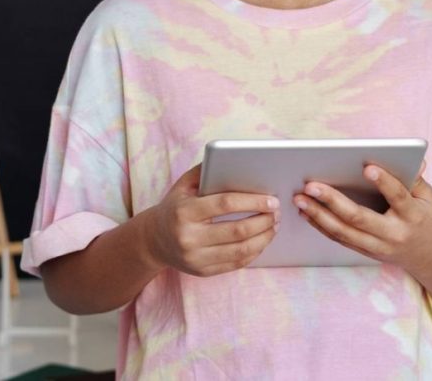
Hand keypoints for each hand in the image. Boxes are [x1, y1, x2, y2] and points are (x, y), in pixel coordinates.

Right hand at [144, 163, 279, 276]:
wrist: (154, 240)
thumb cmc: (175, 206)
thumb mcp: (184, 185)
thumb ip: (207, 170)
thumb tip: (237, 159)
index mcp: (184, 212)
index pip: (225, 204)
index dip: (252, 201)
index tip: (271, 199)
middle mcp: (188, 237)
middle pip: (237, 230)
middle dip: (264, 221)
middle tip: (277, 212)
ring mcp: (195, 258)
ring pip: (240, 251)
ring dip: (264, 238)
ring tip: (275, 226)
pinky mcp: (203, 272)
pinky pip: (236, 264)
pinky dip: (254, 252)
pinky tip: (262, 240)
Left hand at [293, 162, 431, 271]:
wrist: (431, 258)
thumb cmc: (426, 218)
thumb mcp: (428, 197)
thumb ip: (416, 178)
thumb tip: (414, 157)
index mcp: (413, 216)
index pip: (398, 197)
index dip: (384, 182)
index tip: (367, 166)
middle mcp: (393, 234)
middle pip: (359, 218)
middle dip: (332, 201)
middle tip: (310, 185)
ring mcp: (377, 247)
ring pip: (344, 232)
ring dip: (318, 215)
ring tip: (299, 199)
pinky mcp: (366, 252)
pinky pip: (340, 239)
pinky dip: (321, 226)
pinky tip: (306, 213)